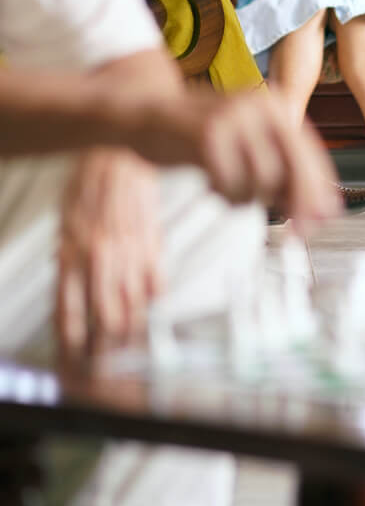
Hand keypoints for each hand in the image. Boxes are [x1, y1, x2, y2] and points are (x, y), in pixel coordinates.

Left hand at [57, 149, 161, 353]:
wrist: (120, 152)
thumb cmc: (89, 179)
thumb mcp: (65, 219)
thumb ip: (68, 253)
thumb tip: (70, 281)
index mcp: (72, 253)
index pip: (70, 311)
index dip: (73, 339)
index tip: (75, 352)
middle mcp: (99, 257)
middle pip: (105, 315)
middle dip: (107, 341)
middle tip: (107, 353)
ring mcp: (129, 250)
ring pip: (133, 303)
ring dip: (132, 324)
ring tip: (130, 336)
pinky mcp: (153, 241)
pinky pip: (157, 279)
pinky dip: (155, 294)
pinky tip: (151, 300)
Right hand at [132, 89, 341, 230]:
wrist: (141, 112)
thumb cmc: (196, 133)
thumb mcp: (247, 143)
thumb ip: (282, 168)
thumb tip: (322, 209)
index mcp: (276, 104)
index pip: (310, 154)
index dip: (319, 192)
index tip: (325, 221)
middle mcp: (260, 105)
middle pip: (295, 168)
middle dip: (299, 205)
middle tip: (298, 233)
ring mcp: (234, 118)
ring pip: (264, 181)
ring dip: (248, 197)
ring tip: (228, 187)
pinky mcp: (208, 135)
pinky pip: (232, 184)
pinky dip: (226, 194)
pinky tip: (212, 183)